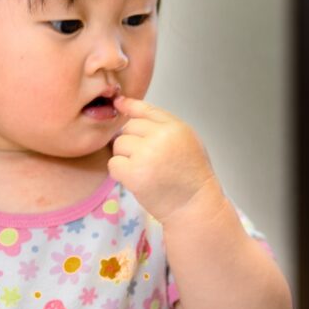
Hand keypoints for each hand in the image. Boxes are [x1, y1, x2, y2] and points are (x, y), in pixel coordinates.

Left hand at [108, 96, 222, 221]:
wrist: (194, 206)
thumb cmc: (191, 175)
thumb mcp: (185, 140)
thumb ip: (160, 122)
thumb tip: (124, 103)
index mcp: (175, 127)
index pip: (144, 109)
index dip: (130, 107)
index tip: (119, 104)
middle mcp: (160, 138)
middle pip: (128, 128)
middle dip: (133, 142)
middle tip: (148, 160)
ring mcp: (146, 155)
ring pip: (119, 145)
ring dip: (126, 158)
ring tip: (145, 170)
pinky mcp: (134, 173)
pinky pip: (114, 164)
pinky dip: (121, 173)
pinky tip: (137, 179)